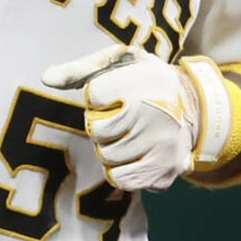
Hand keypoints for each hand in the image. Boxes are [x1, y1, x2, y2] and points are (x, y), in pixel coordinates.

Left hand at [42, 44, 231, 192]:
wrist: (194, 109)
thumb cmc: (145, 82)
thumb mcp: (120, 62)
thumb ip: (81, 68)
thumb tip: (45, 78)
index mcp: (146, 80)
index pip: (93, 95)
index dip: (98, 95)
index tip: (116, 93)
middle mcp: (157, 113)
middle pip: (96, 130)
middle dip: (102, 124)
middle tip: (122, 116)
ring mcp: (162, 146)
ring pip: (106, 156)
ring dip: (111, 147)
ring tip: (130, 134)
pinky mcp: (164, 171)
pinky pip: (119, 179)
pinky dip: (120, 169)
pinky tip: (134, 154)